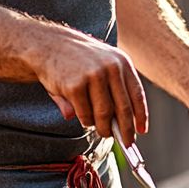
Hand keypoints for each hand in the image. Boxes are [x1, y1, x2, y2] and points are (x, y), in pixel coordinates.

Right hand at [30, 26, 148, 144]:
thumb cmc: (78, 60)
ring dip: (104, 128)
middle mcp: (111, 68)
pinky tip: (84, 119)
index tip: (142, 131)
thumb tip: (119, 126)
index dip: (141, 116)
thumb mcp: (102, 66)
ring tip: (103, 131)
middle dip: (126, 130)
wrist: (46, 44)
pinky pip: (85, 114)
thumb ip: (112, 92)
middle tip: (126, 142)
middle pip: (123, 109)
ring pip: (104, 114)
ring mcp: (93, 76)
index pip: (137, 95)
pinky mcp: (74, 86)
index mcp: (122, 62)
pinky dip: (86, 121)